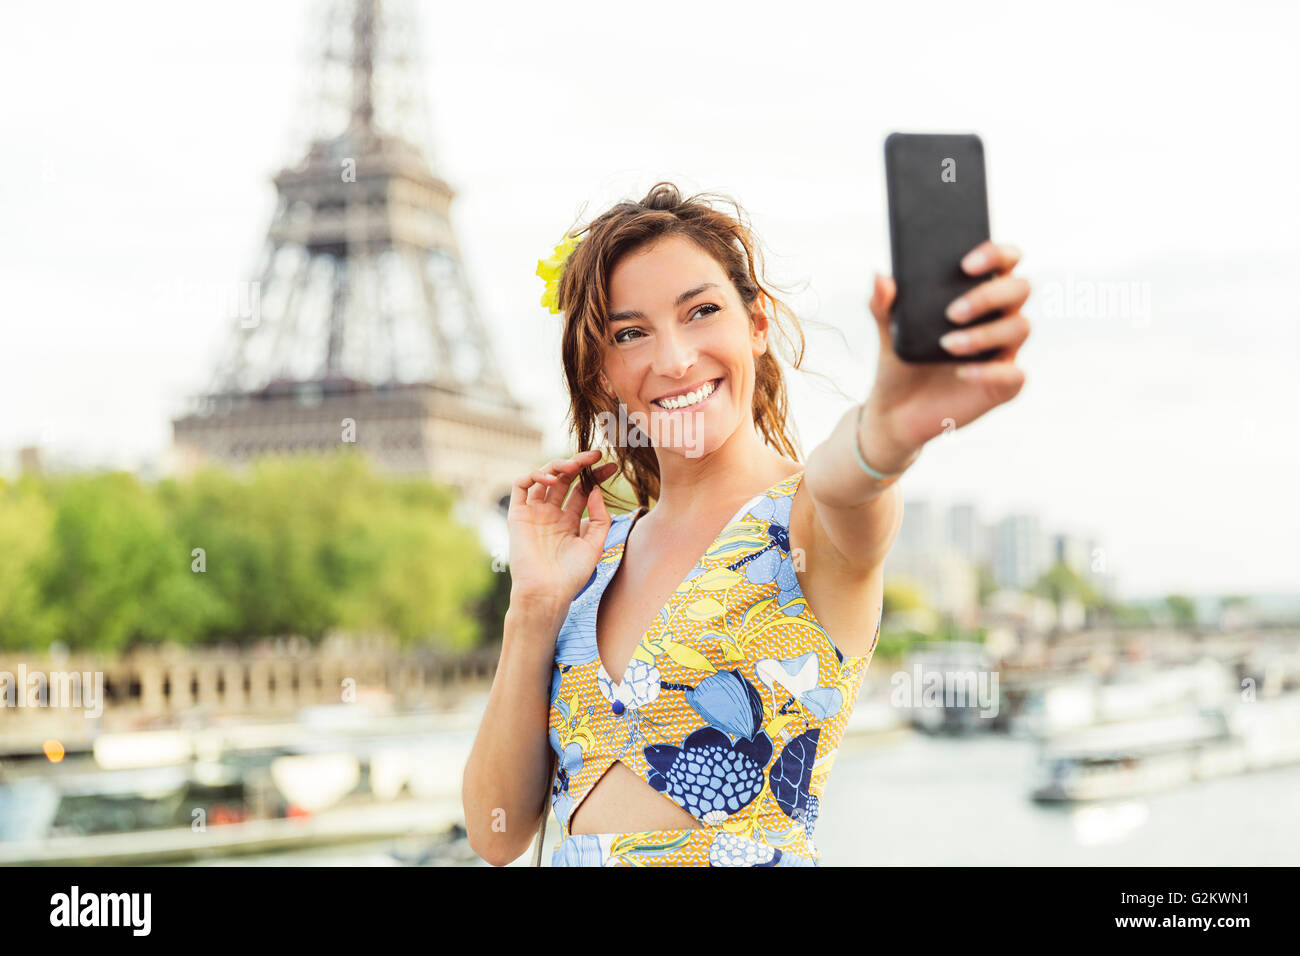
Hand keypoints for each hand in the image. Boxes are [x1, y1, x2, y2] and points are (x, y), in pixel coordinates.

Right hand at [506, 450, 618, 610]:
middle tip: (596, 455)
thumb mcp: (594, 546)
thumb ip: (600, 518)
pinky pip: (521, 486)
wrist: (547, 592)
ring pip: (544, 477)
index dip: (596, 476)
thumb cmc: (571, 575)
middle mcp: (551, 513)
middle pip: (565, 479)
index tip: (612, 466)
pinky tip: (551, 479)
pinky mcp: (518, 514)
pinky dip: (534, 475)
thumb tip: (596, 491)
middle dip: (580, 464)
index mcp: (569, 521)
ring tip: (575, 465)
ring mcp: (534, 512)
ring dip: (559, 465)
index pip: (583, 490)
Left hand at [863, 240, 1030, 456]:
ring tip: (947, 345)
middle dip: (989, 295)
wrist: (895, 410)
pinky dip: (989, 371)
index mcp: (977, 292)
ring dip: (984, 334)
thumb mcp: (887, 333)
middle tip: (952, 312)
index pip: (1004, 260)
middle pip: (1020, 289)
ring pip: (1018, 328)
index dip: (996, 254)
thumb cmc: (900, 362)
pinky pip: (1014, 374)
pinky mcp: (1003, 385)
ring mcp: (1003, 350)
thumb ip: (883, 305)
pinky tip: (961, 373)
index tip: (966, 264)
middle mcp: (998, 317)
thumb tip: (880, 277)